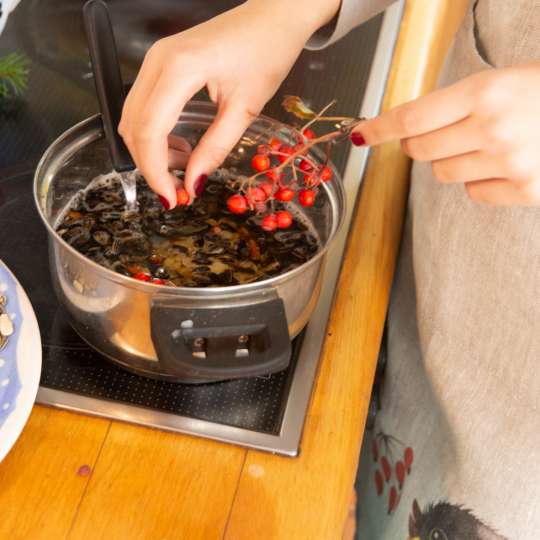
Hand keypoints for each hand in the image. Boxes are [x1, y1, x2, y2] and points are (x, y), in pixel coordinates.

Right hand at [119, 0, 339, 207]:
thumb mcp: (245, 108)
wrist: (272, 16)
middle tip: (178, 190)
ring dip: (153, 151)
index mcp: (179, 69)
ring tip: (186, 167)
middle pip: (134, 126)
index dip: (156, 172)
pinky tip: (182, 147)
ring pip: (134, 118)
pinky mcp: (160, 64)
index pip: (149, 131)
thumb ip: (215, 148)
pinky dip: (157, 134)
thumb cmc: (266, 52)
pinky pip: (145, 106)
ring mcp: (155, 60)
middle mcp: (157, 61)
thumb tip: (194, 183)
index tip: (172, 198)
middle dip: (151, 165)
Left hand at [351, 64, 539, 205]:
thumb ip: (454, 104)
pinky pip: (472, 193)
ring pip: (442, 174)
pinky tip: (506, 164)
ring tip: (489, 144)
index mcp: (486, 91)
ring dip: (454, 161)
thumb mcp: (502, 81)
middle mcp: (494, 127)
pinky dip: (481, 181)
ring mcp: (510, 161)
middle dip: (422, 142)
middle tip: (450, 131)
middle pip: (420, 149)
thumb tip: (404, 129)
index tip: (362, 136)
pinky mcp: (525, 189)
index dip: (381, 128)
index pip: (413, 116)